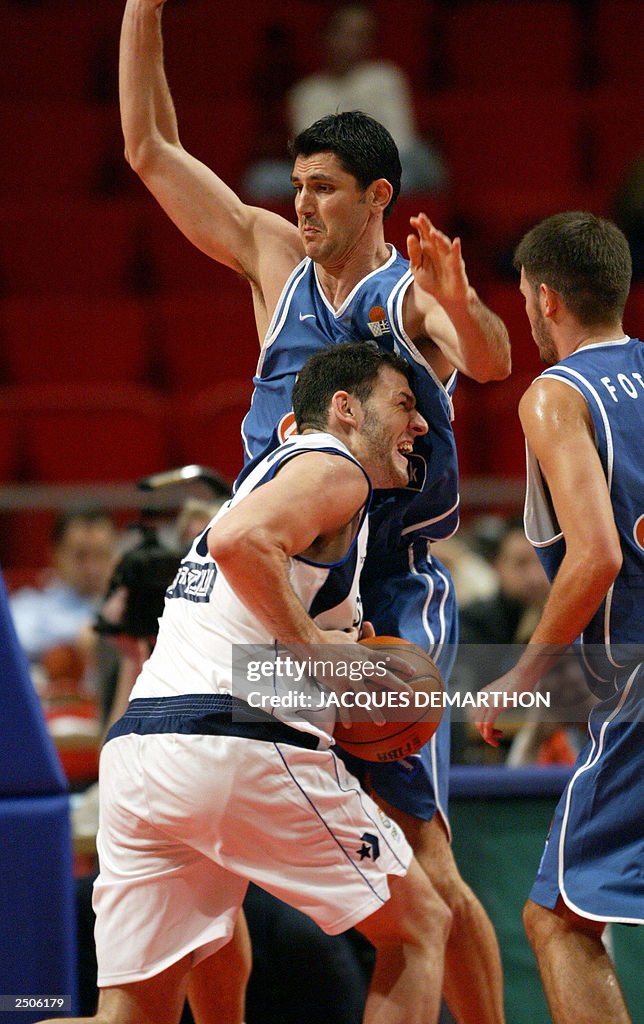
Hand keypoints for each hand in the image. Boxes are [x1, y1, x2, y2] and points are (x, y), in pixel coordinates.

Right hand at [288, 628, 414, 725]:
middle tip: (411, 695)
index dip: (401, 665)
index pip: (387, 659)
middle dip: (399, 686)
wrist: (311, 644)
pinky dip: (345, 715)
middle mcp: (360, 665)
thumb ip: (354, 635)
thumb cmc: (327, 638)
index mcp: (364, 654)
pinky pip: (343, 703)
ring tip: (381, 723)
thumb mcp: (345, 635)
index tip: (412, 671)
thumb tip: (358, 628)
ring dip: (374, 710)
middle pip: (384, 677)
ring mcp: (349, 676)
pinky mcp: (337, 684)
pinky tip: (349, 726)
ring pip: (365, 696)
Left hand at [407, 212, 469, 307]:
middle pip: (433, 236)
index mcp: (428, 249)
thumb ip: (414, 254)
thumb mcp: (417, 269)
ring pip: (444, 245)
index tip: (412, 220)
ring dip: (439, 238)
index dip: (419, 227)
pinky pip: (457, 256)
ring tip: (432, 232)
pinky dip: (456, 249)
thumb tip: (410, 236)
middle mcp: (439, 250)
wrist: (447, 297)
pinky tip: (456, 242)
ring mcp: (449, 256)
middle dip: (427, 227)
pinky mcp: (457, 266)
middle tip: (421, 217)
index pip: (423, 235)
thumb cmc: (432, 281)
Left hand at [473, 669, 523, 747]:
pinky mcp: (495, 706)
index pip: (477, 715)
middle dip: (485, 733)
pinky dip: (489, 734)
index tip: (497, 731)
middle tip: (498, 737)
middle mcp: (482, 698)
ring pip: (480, 725)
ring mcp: (487, 702)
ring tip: (496, 741)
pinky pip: (487, 724)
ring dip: (487, 736)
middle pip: (476, 721)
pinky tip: (496, 739)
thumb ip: (501, 700)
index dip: (485, 726)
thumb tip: (505, 704)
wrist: (524, 674)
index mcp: (484, 695)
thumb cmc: (520, 683)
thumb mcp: (506, 693)